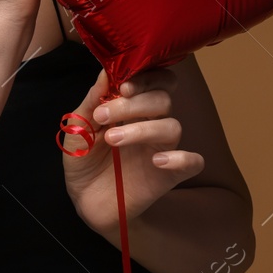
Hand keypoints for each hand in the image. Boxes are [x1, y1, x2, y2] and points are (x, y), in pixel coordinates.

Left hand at [61, 61, 205, 237]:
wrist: (84, 200)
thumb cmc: (83, 159)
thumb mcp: (79, 128)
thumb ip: (92, 102)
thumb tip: (106, 73)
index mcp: (133, 107)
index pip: (156, 80)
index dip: (147, 78)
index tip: (123, 86)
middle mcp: (151, 123)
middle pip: (163, 100)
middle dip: (134, 104)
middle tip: (103, 117)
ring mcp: (162, 148)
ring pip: (172, 126)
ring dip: (142, 129)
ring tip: (112, 139)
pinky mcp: (169, 175)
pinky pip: (193, 162)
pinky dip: (181, 158)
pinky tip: (157, 162)